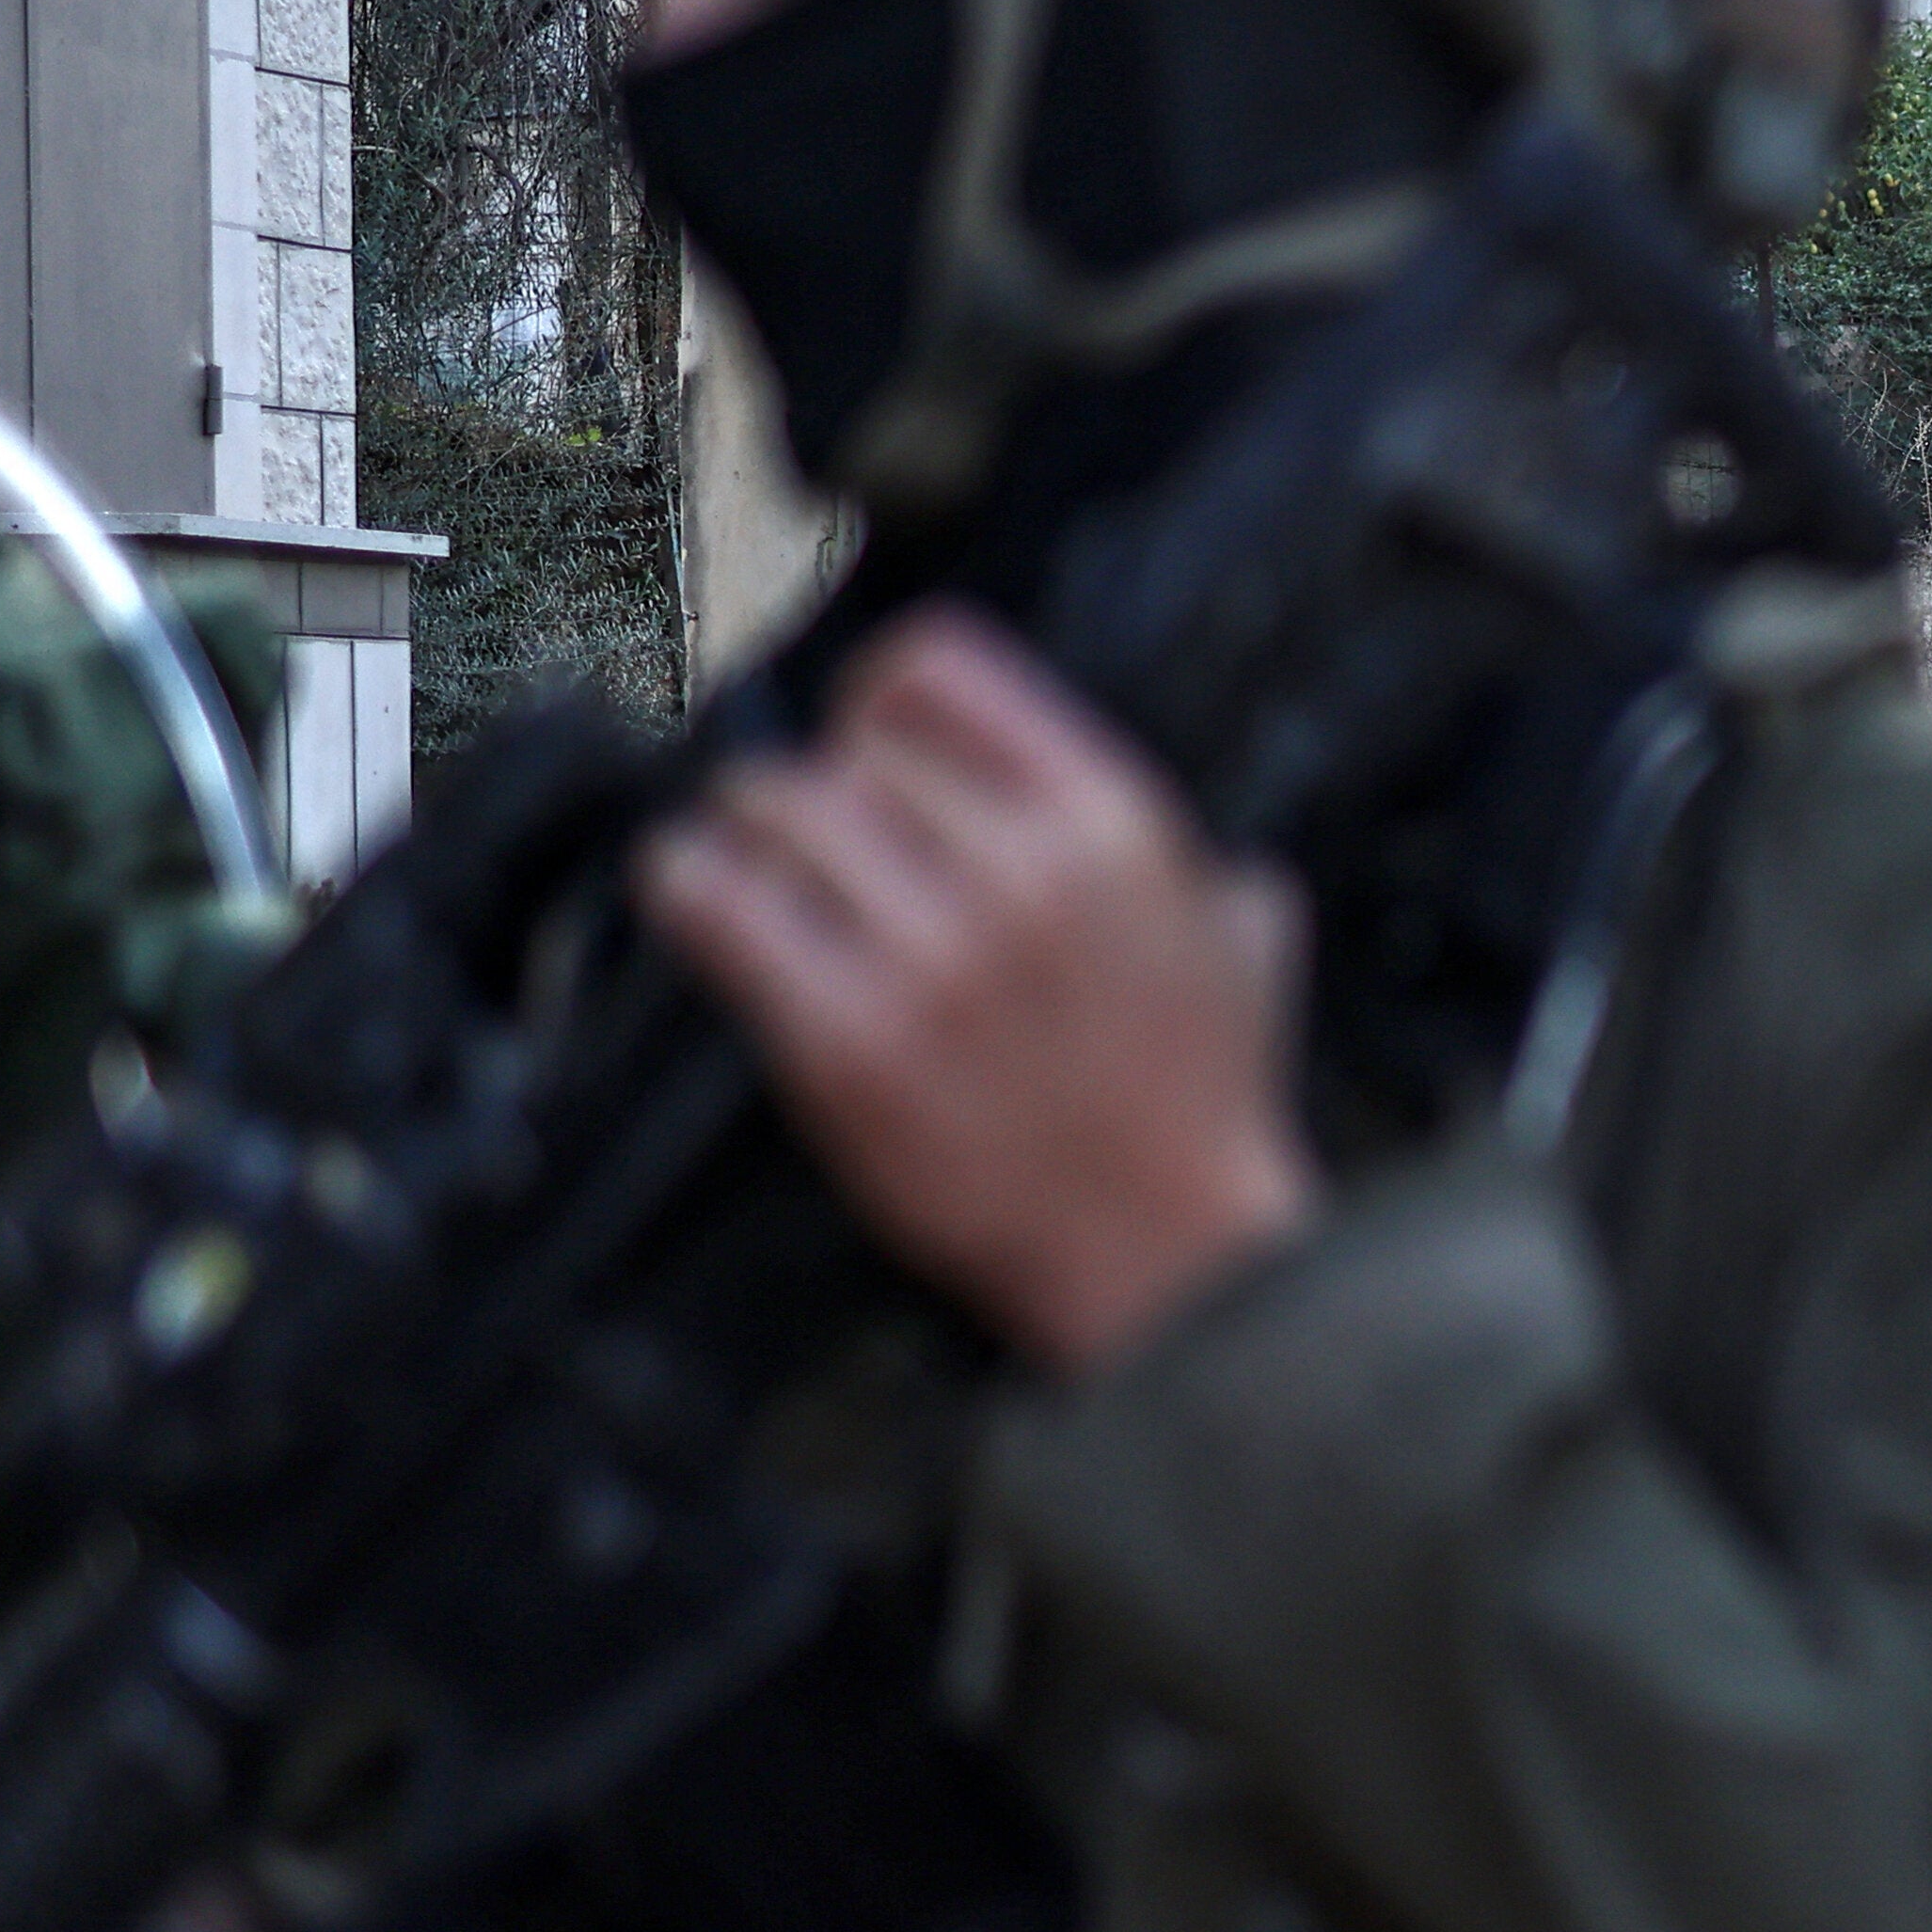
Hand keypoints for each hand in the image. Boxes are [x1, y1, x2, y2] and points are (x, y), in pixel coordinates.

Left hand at [639, 608, 1320, 1373]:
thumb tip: (1224, 868)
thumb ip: (1215, 883)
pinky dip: (689, 882)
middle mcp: (1021, 873)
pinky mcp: (848, 1041)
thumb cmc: (1199, 1109)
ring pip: (774, 813)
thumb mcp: (1242, 957)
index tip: (860, 735)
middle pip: (848, 756)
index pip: (939, 674)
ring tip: (745, 862)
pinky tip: (692, 888)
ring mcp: (931, 958)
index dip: (878, 698)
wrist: (1169, 1256)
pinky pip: (720, 906)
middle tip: (809, 838)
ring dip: (747, 833)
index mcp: (1113, 828)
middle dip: (820, 792)